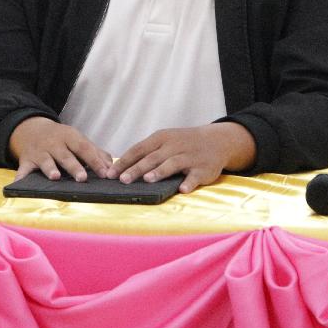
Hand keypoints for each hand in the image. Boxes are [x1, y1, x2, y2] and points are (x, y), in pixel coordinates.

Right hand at [7, 117, 112, 181]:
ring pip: (45, 161)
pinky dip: (20, 177)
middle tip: (82, 178)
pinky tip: (19, 185)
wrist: (31, 129)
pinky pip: (23, 169)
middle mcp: (54, 143)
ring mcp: (39, 152)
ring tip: (55, 177)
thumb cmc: (60, 139)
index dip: (95, 160)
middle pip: (65, 155)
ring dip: (49, 168)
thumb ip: (95, 152)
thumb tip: (112, 167)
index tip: (105, 173)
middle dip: (73, 166)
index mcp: (69, 137)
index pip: (84, 148)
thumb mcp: (77, 139)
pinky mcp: (26, 160)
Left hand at [106, 122, 255, 192]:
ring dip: (160, 172)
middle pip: (152, 157)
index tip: (110, 173)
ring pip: (172, 164)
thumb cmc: (183, 143)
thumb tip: (123, 168)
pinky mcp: (203, 168)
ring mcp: (189, 157)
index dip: (124, 161)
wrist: (216, 141)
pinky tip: (182, 190)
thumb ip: (147, 153)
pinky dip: (188, 183)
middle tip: (123, 180)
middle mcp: (174, 146)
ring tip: (148, 180)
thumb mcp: (165, 141)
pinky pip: (195, 176)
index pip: (138, 149)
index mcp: (161, 138)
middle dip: (137, 169)